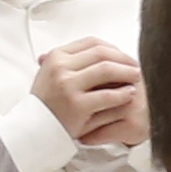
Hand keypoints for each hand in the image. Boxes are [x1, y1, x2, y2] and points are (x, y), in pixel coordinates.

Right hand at [34, 36, 146, 151]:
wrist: (33, 128)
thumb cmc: (45, 103)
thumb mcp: (51, 74)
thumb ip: (73, 61)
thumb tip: (104, 51)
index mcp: (56, 56)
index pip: (91, 43)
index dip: (112, 48)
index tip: (123, 55)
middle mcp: (61, 67)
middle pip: (101, 53)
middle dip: (123, 58)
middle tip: (136, 65)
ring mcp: (68, 86)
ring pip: (106, 70)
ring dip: (126, 72)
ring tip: (136, 77)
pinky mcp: (78, 105)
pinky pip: (107, 95)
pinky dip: (122, 93)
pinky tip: (129, 94)